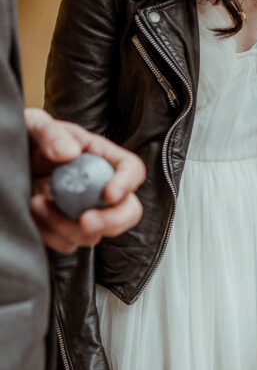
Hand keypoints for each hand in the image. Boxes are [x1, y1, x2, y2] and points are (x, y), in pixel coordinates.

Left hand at [25, 108, 145, 252]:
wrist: (6, 160)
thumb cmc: (27, 139)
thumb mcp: (36, 125)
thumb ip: (52, 133)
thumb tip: (70, 153)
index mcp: (102, 157)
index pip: (132, 170)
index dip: (127, 184)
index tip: (108, 194)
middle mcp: (99, 187)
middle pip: (128, 211)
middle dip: (111, 221)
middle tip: (85, 221)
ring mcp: (83, 211)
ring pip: (96, 234)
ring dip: (67, 227)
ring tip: (37, 203)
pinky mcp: (64, 229)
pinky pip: (67, 244)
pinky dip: (50, 235)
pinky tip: (33, 214)